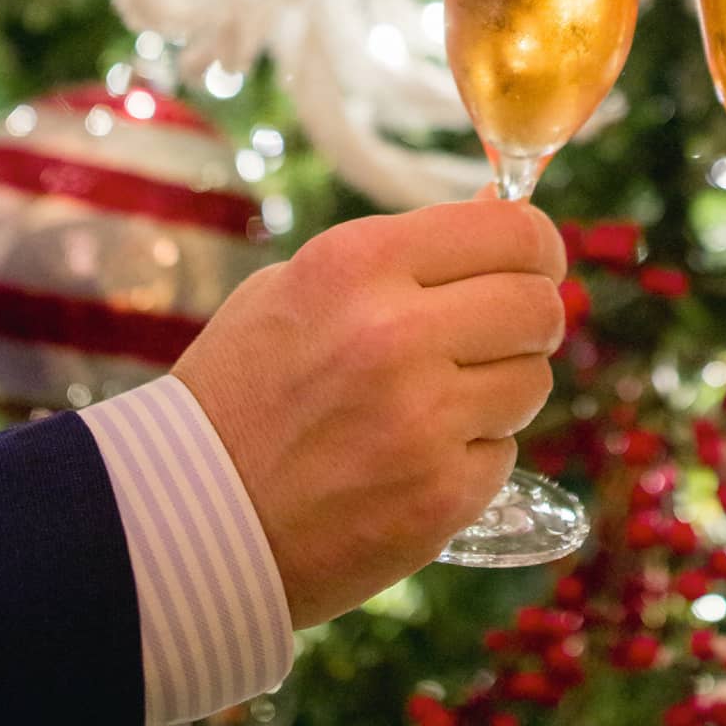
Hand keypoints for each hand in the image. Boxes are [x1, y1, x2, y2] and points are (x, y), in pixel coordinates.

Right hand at [176, 200, 566, 626]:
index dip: (537, 245)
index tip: (533, 262)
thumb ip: (410, 250)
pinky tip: (412, 461)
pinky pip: (504, 454)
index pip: (511, 230)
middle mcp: (396, 333)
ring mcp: (423, 420)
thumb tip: (503, 205)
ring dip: (502, 390)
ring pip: (534, 381)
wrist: (186, 521)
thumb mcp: (304, 288)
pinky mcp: (440, 496)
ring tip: (435, 405)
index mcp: (356, 264)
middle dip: (530, 318)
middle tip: (497, 336)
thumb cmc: (243, 391)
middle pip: (539, 305)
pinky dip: (472, 457)